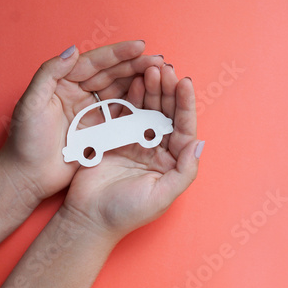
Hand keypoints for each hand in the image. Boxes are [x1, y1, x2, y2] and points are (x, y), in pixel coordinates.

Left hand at [0, 41, 163, 201]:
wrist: (28, 176)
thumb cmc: (25, 141)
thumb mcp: (31, 103)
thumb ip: (49, 73)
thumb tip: (73, 50)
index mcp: (63, 82)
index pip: (94, 63)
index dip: (117, 54)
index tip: (140, 47)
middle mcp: (80, 93)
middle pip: (112, 74)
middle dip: (135, 65)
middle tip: (159, 61)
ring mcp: (93, 111)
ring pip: (121, 90)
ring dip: (141, 82)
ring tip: (161, 75)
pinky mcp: (102, 129)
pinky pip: (123, 112)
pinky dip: (138, 104)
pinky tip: (153, 97)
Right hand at [63, 64, 203, 239]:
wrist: (88, 218)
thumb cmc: (126, 213)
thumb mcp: (162, 196)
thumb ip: (184, 171)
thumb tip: (199, 144)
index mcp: (172, 162)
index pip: (183, 128)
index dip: (185, 105)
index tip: (185, 82)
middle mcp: (157, 149)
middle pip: (167, 114)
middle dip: (168, 91)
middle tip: (164, 69)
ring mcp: (136, 141)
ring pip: (148, 110)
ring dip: (151, 90)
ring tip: (151, 70)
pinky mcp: (116, 137)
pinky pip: (127, 113)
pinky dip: (131, 97)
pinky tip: (135, 82)